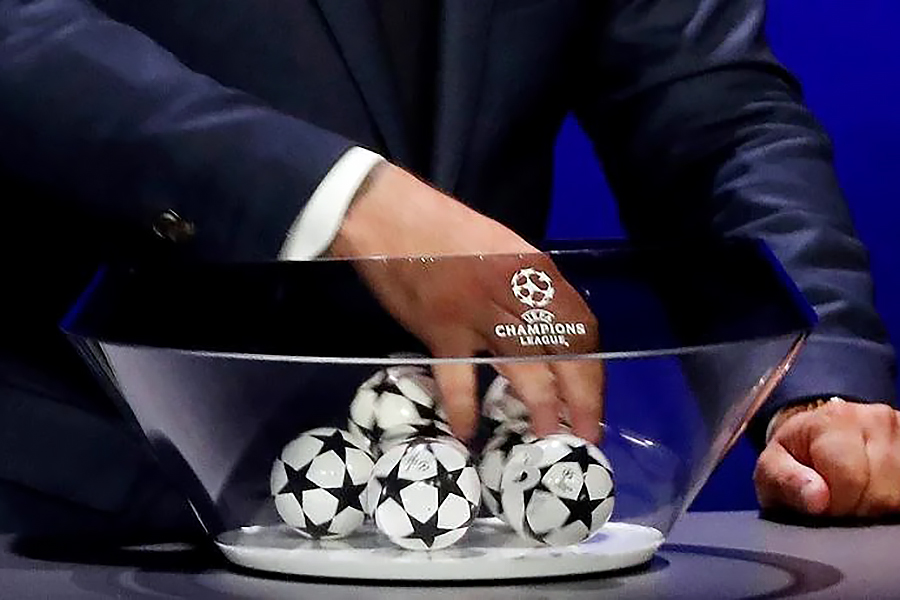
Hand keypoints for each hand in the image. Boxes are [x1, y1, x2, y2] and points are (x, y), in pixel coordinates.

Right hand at [330, 163, 601, 441]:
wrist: (387, 215)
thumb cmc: (445, 231)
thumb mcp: (502, 248)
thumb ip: (528, 288)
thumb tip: (547, 332)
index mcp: (534, 269)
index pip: (580, 327)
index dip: (592, 370)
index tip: (593, 400)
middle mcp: (514, 291)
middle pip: (561, 352)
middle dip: (580, 398)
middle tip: (586, 435)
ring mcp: (477, 313)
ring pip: (522, 367)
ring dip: (540, 407)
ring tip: (548, 437)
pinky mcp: (440, 330)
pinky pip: (458, 377)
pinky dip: (464, 408)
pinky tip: (468, 432)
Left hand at [754, 399, 899, 517]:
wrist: (816, 439)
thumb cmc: (794, 458)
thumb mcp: (772, 469)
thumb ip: (786, 482)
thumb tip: (816, 498)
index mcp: (834, 420)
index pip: (850, 479)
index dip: (836, 504)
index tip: (822, 503)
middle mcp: (875, 418)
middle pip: (882, 490)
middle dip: (860, 507)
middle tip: (840, 501)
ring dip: (881, 504)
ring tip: (858, 496)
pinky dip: (895, 497)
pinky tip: (878, 493)